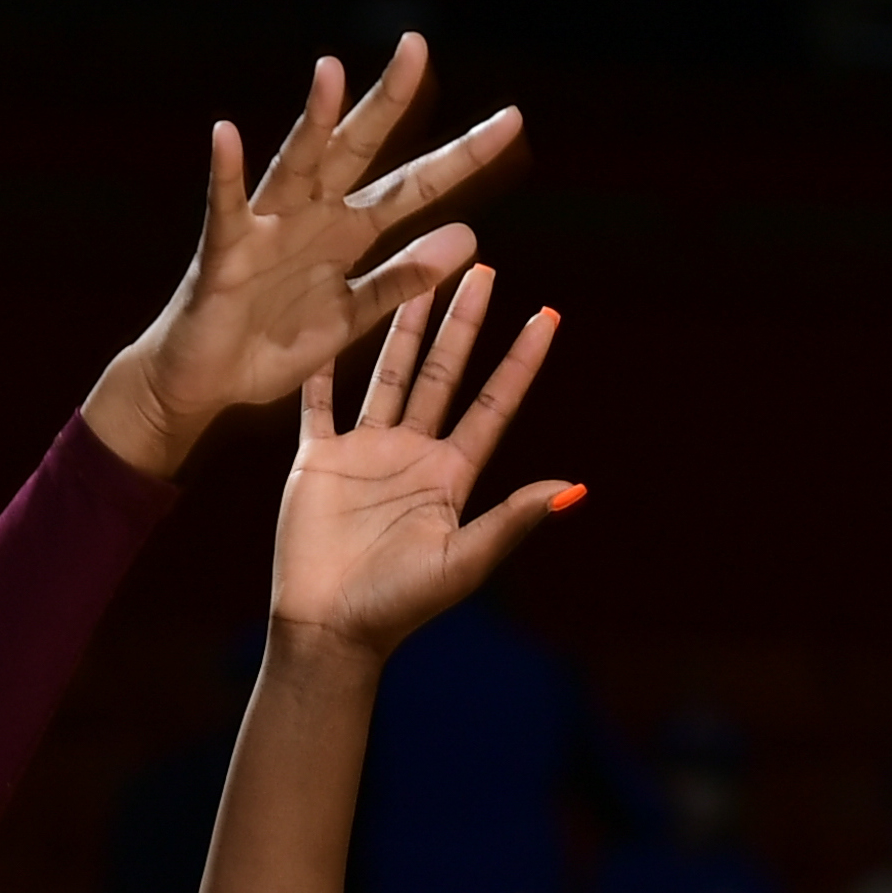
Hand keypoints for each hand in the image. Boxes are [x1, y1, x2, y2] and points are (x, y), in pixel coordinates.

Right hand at [86, 39, 522, 481]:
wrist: (208, 383)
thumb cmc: (273, 344)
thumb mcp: (354, 317)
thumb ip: (404, 278)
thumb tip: (470, 236)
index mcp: (349, 234)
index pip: (415, 187)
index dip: (461, 157)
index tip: (512, 122)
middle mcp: (313, 215)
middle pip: (359, 151)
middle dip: (387, 102)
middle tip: (418, 46)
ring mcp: (269, 227)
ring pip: (296, 165)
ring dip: (312, 121)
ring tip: (331, 73)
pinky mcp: (225, 251)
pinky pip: (227, 207)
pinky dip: (225, 173)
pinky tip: (226, 135)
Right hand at [272, 266, 572, 658]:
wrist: (329, 629)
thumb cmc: (399, 606)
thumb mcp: (463, 563)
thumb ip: (511, 521)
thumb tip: (572, 488)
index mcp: (450, 477)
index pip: (494, 406)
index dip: (520, 361)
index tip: (547, 313)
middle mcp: (412, 455)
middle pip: (443, 373)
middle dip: (463, 322)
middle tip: (480, 263)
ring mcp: (365, 452)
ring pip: (388, 373)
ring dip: (402, 324)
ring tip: (418, 272)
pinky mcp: (319, 458)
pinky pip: (320, 399)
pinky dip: (323, 362)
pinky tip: (330, 318)